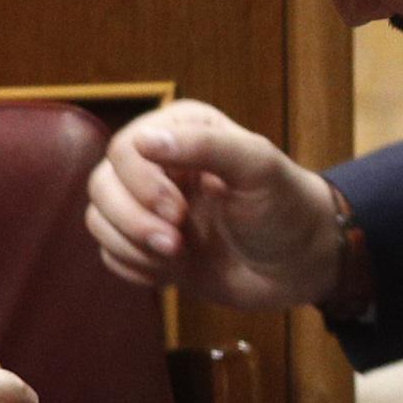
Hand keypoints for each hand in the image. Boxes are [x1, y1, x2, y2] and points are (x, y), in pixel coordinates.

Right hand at [85, 98, 344, 309]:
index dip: (141, 185)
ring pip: (99, 220)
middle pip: (102, 185)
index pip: (125, 149)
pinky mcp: (149, 245)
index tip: (178, 212)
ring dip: (132, 245)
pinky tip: (172, 271)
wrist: (303, 265)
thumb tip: (144, 141)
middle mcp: (158, 166)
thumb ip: (208, 145)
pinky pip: (110, 255)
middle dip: (133, 221)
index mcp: (181, 132)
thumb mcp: (259, 168)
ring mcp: (150, 207)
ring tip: (178, 256)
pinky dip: (134, 267)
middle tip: (177, 243)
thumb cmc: (288, 209)